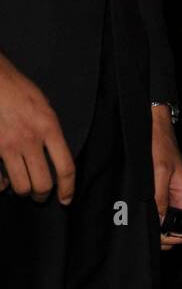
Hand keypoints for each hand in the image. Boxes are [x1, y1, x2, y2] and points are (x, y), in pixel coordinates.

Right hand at [0, 51, 74, 202]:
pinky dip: (1, 184)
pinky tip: (3, 181)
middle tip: (40, 194)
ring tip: (23, 188)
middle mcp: (29, 139)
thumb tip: (53, 153)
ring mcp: (7, 146)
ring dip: (23, 190)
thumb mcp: (44, 106)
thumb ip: (49, 131)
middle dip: (42, 194)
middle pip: (42, 183)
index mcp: (48, 127)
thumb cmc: (17, 89)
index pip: (65, 167)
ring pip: (20, 186)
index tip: (66, 199)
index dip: (68, 188)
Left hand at [151, 105, 181, 249]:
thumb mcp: (158, 172)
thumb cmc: (159, 143)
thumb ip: (159, 199)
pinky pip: (156, 210)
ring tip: (137, 218)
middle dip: (160, 233)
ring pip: (163, 222)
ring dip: (152, 224)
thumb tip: (158, 223)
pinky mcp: (160, 192)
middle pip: (173, 229)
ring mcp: (170, 196)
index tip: (156, 235)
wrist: (152, 126)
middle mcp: (180, 198)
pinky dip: (147, 214)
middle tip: (144, 228)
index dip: (170, 237)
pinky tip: (137, 209)